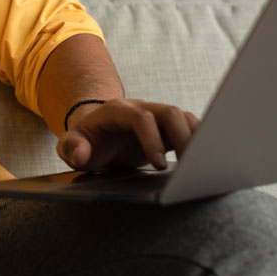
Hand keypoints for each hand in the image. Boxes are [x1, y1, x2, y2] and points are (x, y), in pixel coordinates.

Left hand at [57, 99, 199, 171]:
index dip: (151, 138)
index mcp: (117, 111)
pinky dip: (200, 140)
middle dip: (182, 137)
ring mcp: (156, 116)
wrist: (96, 133)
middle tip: (189, 167)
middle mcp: (140, 108)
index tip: (158, 165)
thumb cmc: (86, 141)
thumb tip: (81, 155)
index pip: (140, 117)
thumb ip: (71, 148)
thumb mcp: (71, 146)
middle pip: (169, 112)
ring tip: (203, 165)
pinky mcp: (168, 129)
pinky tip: (205, 161)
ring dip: (196, 138)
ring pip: (184, 117)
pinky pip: (190, 127)